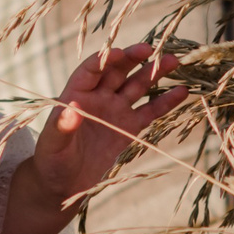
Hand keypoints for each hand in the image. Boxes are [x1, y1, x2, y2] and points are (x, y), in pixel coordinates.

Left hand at [26, 43, 186, 210]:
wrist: (63, 184)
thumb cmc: (51, 160)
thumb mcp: (53, 144)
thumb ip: (62, 128)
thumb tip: (72, 110)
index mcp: (76, 94)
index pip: (91, 70)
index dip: (105, 59)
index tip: (120, 53)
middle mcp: (98, 97)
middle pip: (118, 71)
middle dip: (135, 58)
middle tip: (154, 49)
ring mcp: (115, 111)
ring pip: (137, 86)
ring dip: (154, 73)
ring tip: (174, 61)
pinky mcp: (129, 128)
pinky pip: (150, 111)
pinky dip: (165, 102)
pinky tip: (182, 91)